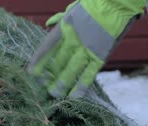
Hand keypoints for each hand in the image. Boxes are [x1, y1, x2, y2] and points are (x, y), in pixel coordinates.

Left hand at [28, 0, 144, 97]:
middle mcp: (73, 40)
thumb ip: (59, 19)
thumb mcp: (72, 10)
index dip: (38, 61)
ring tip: (54, 94)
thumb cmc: (93, 6)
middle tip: (43, 87)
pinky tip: (73, 96)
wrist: (116, 5)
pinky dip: (81, 86)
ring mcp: (87, 49)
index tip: (31, 72)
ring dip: (62, 83)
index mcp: (64, 28)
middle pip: (57, 61)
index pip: (46, 47)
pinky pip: (89, 74)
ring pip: (71, 70)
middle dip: (49, 75)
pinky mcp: (100, 56)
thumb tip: (48, 24)